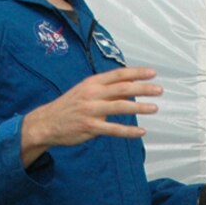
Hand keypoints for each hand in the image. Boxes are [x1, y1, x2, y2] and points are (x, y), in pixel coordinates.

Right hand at [21, 67, 161, 156]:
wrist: (46, 122)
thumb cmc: (69, 106)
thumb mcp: (85, 91)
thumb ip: (105, 89)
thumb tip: (128, 88)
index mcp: (92, 83)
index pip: (118, 74)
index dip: (137, 73)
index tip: (152, 73)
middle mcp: (92, 94)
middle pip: (122, 88)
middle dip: (143, 88)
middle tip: (159, 89)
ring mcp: (91, 111)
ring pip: (120, 107)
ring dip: (139, 107)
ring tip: (154, 108)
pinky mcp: (89, 127)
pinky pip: (113, 129)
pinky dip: (129, 131)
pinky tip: (141, 131)